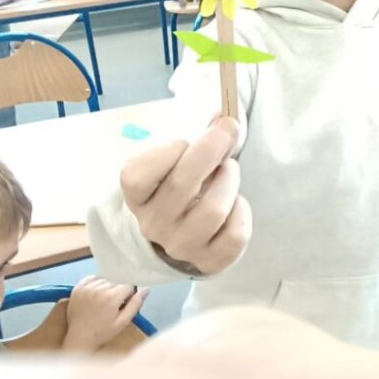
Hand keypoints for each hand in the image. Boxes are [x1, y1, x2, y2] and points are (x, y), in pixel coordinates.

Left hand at [63, 276, 148, 351]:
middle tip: (113, 305)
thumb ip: (135, 304)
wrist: (79, 339)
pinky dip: (96, 283)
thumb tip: (146, 289)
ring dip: (107, 287)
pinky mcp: (78, 288)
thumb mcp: (122, 322)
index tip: (123, 304)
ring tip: (103, 301)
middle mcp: (99, 289)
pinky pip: (92, 278)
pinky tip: (95, 294)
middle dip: (118, 291)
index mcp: (112, 297)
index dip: (128, 294)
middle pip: (116, 281)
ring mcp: (87, 287)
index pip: (128, 285)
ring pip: (105, 279)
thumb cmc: (102, 333)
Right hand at [120, 117, 250, 274]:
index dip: (165, 152)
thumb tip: (224, 118)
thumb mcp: (175, 162)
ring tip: (229, 171)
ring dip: (229, 179)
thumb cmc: (178, 188)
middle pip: (182, 183)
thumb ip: (195, 139)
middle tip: (228, 130)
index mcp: (137, 197)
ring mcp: (181, 246)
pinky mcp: (209, 261)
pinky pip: (235, 234)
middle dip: (211, 148)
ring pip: (213, 209)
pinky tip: (236, 204)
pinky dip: (242, 212)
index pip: (136, 176)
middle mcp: (153, 224)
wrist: (180, 237)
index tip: (184, 141)